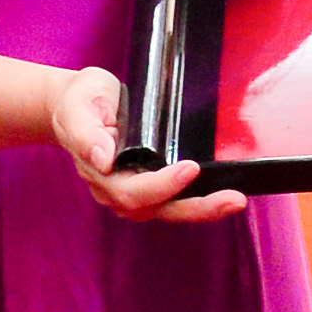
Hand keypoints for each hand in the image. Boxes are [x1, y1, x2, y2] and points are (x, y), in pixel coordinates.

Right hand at [49, 64, 243, 222]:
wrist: (77, 102)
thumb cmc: (79, 102)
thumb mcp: (77, 107)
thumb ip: (85, 132)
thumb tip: (103, 159)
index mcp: (100, 173)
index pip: (131, 191)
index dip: (162, 185)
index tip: (189, 168)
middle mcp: (116, 189)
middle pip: (156, 209)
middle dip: (196, 207)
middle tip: (232, 200)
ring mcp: (132, 191)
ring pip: (168, 210)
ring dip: (202, 209)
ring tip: (235, 200)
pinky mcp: (148, 185)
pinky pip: (173, 201)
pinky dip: (198, 201)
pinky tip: (223, 195)